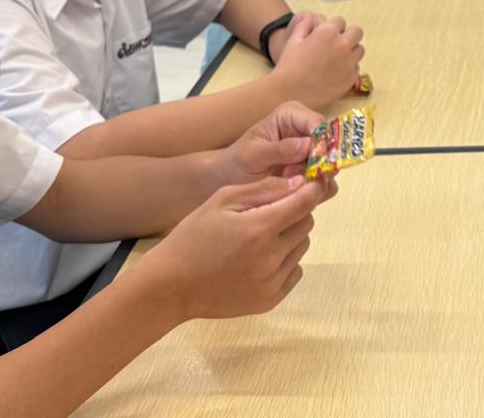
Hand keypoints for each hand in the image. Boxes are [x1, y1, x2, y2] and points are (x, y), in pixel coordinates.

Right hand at [138, 174, 334, 321]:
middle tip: (271, 212)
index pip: (305, 203)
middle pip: (306, 224)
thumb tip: (298, 183)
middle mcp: (271, 258)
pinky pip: (294, 271)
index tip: (313, 183)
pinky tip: (259, 259)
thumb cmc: (193, 237)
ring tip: (259, 238)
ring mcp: (272, 282)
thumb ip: (263, 189)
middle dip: (295, 212)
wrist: (170, 287)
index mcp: (259, 229)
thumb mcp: (221, 201)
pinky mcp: (270, 300)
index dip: (312, 189)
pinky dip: (285, 261)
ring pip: (301, 247)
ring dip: (289, 237)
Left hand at [221, 100, 326, 183]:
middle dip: (316, 163)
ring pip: (331, 165)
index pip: (319, 123)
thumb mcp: (253, 154)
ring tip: (288, 182)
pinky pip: (325, 181)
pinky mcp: (313, 172)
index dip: (322, 141)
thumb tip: (308, 145)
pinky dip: (312, 189)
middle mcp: (306, 130)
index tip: (314, 160)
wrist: (230, 180)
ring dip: (314, 178)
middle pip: (330, 145)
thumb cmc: (238, 161)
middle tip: (293, 175)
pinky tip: (292, 190)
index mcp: (292, 114)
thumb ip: (280, 149)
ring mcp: (312, 152)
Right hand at [270, 12, 365, 108]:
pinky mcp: (351, 79)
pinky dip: (349, 68)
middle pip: (357, 32)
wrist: (289, 94)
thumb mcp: (293, 40)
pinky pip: (356, 68)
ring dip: (351, 51)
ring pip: (360, 50)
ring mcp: (348, 63)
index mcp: (327, 32)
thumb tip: (310, 18)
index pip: (340, 21)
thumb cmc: (288, 66)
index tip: (327, 34)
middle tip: (337, 43)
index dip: (333, 26)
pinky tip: (336, 72)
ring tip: (337, 58)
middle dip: (348, 35)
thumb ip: (304, 26)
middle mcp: (342, 45)